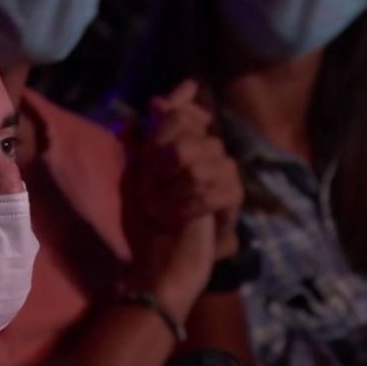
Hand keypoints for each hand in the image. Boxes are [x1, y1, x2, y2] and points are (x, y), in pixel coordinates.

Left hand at [121, 81, 243, 314]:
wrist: (160, 264)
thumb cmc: (145, 222)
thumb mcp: (135, 178)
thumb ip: (144, 141)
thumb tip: (156, 101)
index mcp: (182, 148)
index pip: (186, 112)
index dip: (174, 113)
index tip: (158, 131)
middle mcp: (206, 155)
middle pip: (190, 134)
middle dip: (160, 162)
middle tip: (146, 190)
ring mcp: (222, 175)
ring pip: (202, 160)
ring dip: (171, 188)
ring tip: (159, 209)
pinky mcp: (232, 199)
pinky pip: (214, 188)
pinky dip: (188, 205)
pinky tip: (177, 219)